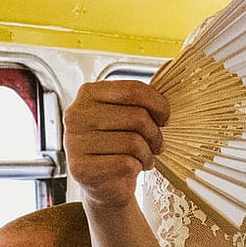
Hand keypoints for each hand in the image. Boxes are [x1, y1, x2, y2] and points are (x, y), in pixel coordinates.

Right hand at [63, 80, 169, 209]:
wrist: (106, 182)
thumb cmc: (122, 144)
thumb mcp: (131, 114)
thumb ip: (146, 93)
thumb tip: (171, 64)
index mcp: (89, 93)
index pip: (134, 89)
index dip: (159, 105)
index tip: (164, 119)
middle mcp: (76, 114)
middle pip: (137, 117)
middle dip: (156, 135)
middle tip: (155, 144)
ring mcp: (74, 141)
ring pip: (134, 142)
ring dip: (148, 154)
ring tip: (143, 157)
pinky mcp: (80, 168)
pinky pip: (126, 163)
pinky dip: (137, 168)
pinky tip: (132, 168)